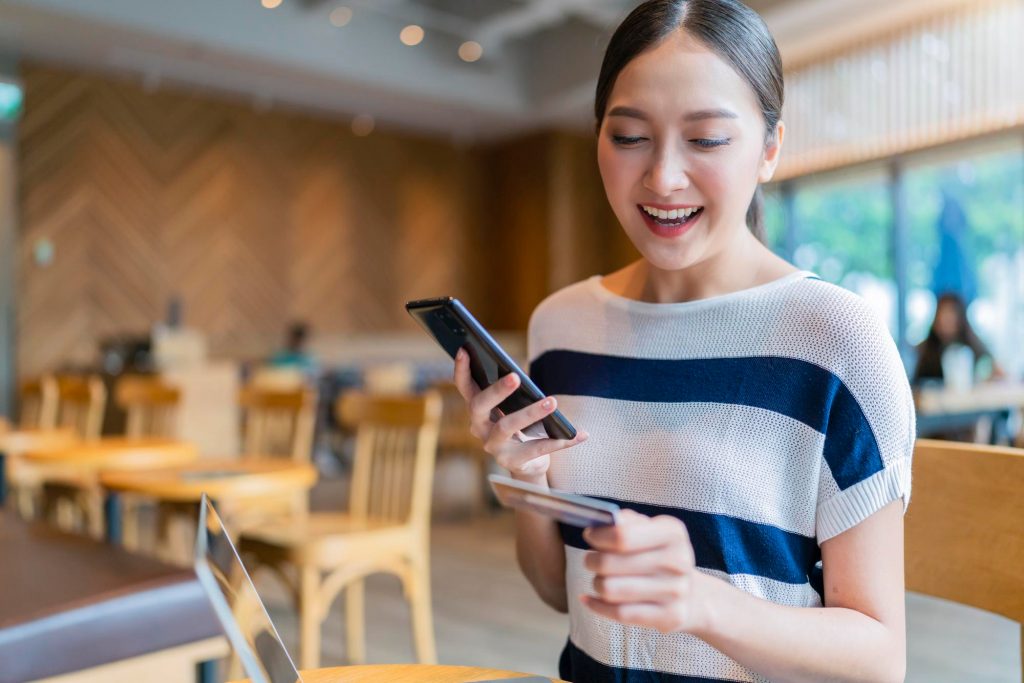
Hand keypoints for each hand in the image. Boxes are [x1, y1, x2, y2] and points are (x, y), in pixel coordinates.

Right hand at [452, 347, 587, 480]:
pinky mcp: (513, 462)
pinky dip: (562, 440)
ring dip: (531, 412)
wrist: (528, 463)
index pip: (465, 387)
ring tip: (552, 401)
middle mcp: (480, 428)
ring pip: (506, 426)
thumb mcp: (513, 407)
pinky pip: (538, 449)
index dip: (461, 369)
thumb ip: (512, 392)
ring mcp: (494, 447)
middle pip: (479, 406)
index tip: (464, 348)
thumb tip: (520, 374)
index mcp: (478, 410)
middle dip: (496, 390)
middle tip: (515, 376)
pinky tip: (580, 434)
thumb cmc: (521, 425)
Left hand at [581, 510, 706, 633]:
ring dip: (597, 584)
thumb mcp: (648, 529)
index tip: (589, 536)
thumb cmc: (657, 555)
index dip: (598, 536)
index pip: (622, 535)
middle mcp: (678, 561)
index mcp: (672, 533)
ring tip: (600, 580)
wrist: (690, 593)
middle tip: (591, 561)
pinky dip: (598, 606)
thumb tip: (599, 526)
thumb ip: (624, 522)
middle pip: (610, 563)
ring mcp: (676, 591)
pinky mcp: (671, 617)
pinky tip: (590, 599)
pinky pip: (620, 614)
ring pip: (610, 590)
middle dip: (592, 561)